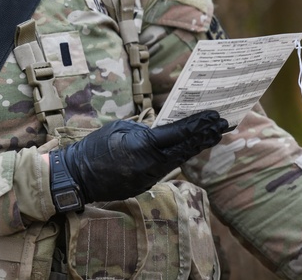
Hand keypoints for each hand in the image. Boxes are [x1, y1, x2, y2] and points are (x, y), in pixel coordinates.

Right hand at [60, 110, 227, 202]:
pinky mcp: (146, 185)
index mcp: (144, 145)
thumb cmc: (94, 147)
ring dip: (195, 147)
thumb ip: (143, 131)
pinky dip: (179, 157)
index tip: (214, 115)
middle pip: (185, 149)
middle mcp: (152, 164)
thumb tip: (161, 132)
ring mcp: (150, 177)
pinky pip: (166, 168)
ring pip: (178, 160)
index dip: (198, 125)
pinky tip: (187, 150)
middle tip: (222, 125)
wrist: (79, 177)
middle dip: (205, 136)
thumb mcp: (118, 129)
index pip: (179, 133)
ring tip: (211, 136)